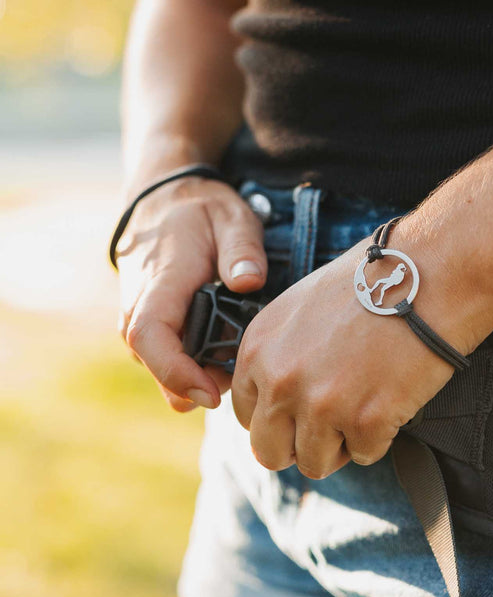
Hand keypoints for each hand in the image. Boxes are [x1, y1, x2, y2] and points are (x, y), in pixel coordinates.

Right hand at [117, 176, 266, 411]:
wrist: (163, 202)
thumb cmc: (201, 212)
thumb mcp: (231, 217)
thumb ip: (242, 248)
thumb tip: (249, 281)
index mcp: (159, 284)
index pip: (149, 337)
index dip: (175, 373)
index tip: (211, 394)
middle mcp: (138, 308)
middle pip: (157, 367)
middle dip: (201, 384)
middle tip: (244, 374)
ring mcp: (139, 321)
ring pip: (162, 369)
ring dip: (200, 375)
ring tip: (239, 355)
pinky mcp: (149, 328)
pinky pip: (168, 359)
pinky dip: (196, 365)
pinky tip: (227, 351)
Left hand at [230, 244, 465, 478]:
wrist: (428, 276)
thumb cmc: (374, 284)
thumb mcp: (303, 308)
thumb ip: (280, 354)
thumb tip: (276, 404)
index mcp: (259, 349)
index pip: (246, 415)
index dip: (278, 420)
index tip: (302, 413)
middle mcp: (280, 380)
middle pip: (270, 452)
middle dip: (300, 446)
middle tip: (332, 426)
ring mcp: (321, 405)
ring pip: (315, 464)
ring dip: (342, 445)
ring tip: (366, 409)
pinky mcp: (365, 421)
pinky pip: (366, 455)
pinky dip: (381, 437)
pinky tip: (392, 401)